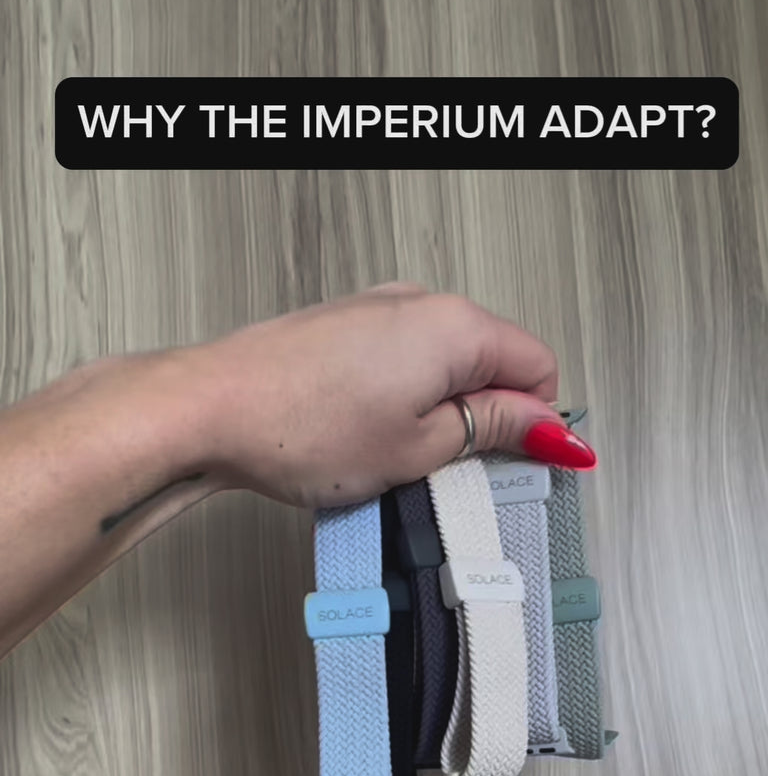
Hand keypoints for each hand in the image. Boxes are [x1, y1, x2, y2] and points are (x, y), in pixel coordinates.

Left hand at [188, 283, 594, 508]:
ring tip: (399, 459)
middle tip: (451, 473)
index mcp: (456, 326)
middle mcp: (421, 303)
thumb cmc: (302, 427)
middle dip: (488, 419)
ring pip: (446, 365)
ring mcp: (379, 310)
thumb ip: (493, 431)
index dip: (537, 424)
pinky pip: (404, 362)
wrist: (211, 409)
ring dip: (441, 414)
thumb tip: (549, 427)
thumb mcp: (419, 448)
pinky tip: (368, 438)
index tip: (521, 466)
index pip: (539, 369)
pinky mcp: (345, 327)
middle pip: (494, 363)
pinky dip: (403, 401)